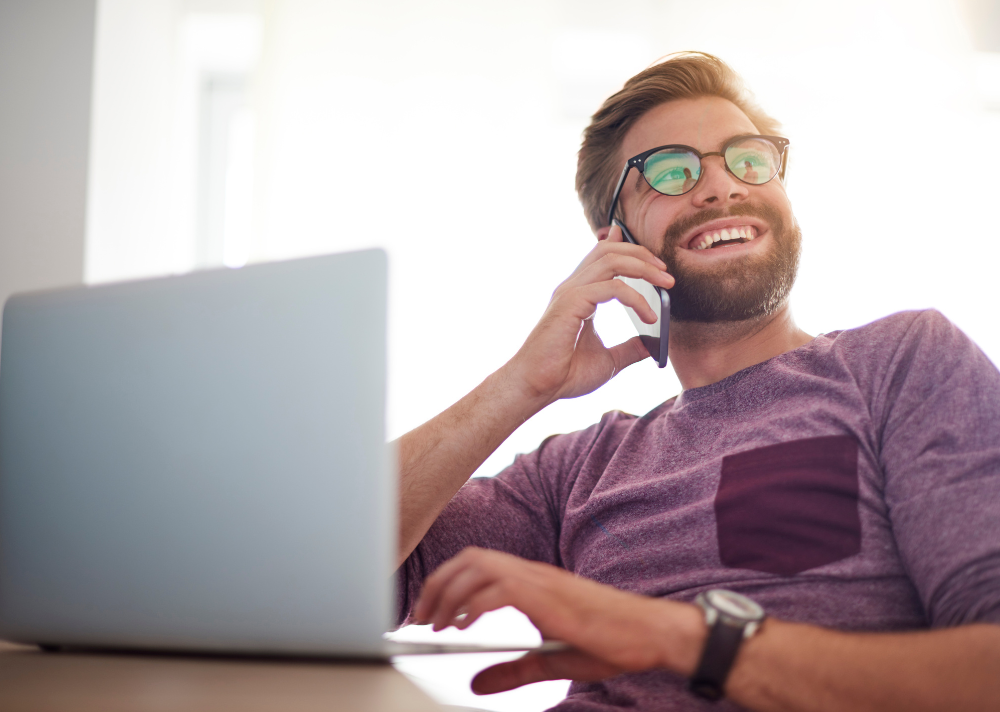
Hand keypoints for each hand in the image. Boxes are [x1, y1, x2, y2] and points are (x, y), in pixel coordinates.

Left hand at [413, 548, 703, 694]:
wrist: (647, 633)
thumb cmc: (609, 641)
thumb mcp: (548, 662)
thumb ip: (511, 671)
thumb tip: (475, 683)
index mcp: (532, 580)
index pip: (476, 564)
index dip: (445, 582)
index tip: (427, 610)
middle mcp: (532, 572)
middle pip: (469, 559)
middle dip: (437, 584)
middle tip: (421, 617)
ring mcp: (540, 580)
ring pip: (478, 567)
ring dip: (449, 593)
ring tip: (436, 623)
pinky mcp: (548, 595)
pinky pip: (498, 588)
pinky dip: (472, 604)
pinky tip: (463, 626)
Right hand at [503, 225, 673, 404]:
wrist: (537, 387)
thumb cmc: (564, 374)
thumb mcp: (608, 361)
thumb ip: (629, 348)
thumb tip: (652, 345)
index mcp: (579, 295)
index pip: (602, 256)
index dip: (627, 248)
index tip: (655, 261)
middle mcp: (573, 287)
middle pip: (608, 249)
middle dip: (641, 254)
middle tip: (666, 273)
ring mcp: (571, 292)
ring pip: (611, 259)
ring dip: (643, 266)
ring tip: (665, 282)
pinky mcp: (572, 302)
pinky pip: (613, 287)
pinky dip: (636, 298)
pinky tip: (649, 317)